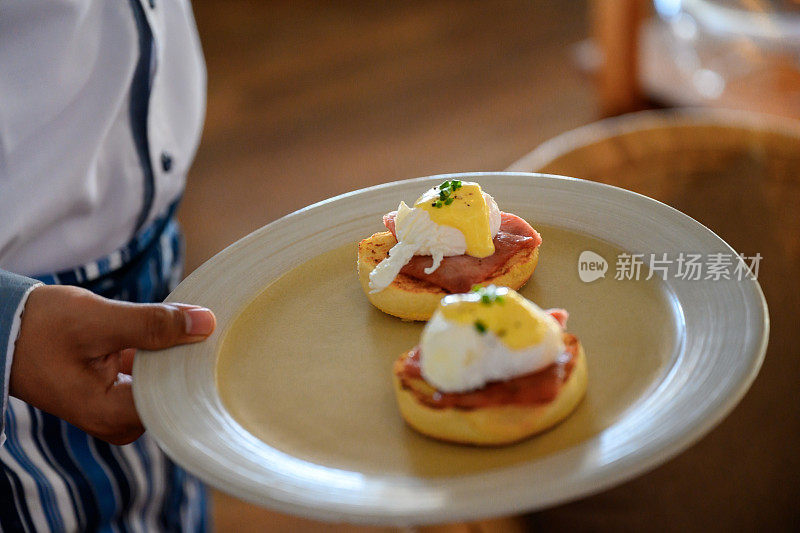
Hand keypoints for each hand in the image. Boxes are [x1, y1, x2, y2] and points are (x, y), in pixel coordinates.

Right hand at [9, 284, 215, 444]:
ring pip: (164, 382)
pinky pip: (151, 374)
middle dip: (191, 360)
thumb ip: (153, 324)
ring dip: (177, 354)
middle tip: (213, 328)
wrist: (1, 327)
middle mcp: (115, 420)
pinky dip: (162, 352)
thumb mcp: (99, 321)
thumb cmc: (40, 327)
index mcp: (110, 415)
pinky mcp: (114, 390)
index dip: (199, 370)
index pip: (177, 402)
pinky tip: (175, 329)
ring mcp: (114, 407)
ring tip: (198, 325)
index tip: (218, 341)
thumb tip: (206, 322)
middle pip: (173, 394)